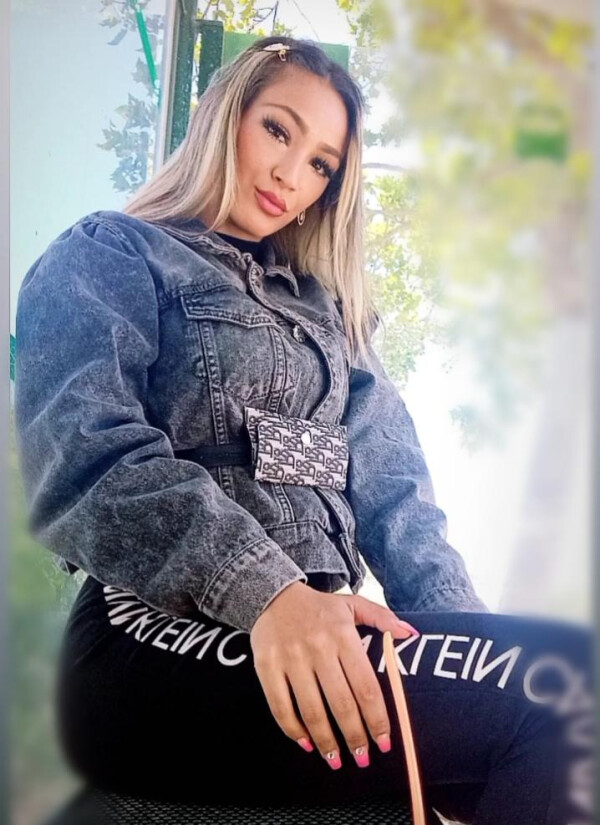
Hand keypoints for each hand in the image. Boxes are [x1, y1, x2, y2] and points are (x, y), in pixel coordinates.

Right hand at [249, 581, 418, 769]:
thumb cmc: (319, 607)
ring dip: (326, 741)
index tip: (384, 742)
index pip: (365, 686)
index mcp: (342, 635)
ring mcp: (291, 658)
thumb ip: (382, 617)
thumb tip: (410, 634)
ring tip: (336, 760)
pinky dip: (293, 729)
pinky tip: (306, 742)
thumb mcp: (352, 604)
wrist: (273, 594)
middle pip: (341, 703)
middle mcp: (318, 648)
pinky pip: (280, 706)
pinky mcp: (267, 666)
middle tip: (363, 757)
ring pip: (311, 710)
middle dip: (354, 737)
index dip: (377, 719)